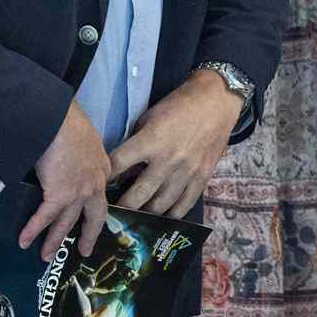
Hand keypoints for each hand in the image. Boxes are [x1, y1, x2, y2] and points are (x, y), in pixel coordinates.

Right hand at [23, 99, 109, 259]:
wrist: (59, 120)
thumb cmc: (68, 122)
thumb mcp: (83, 139)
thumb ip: (80, 155)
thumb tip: (66, 158)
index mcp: (102, 168)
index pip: (101, 195)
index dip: (96, 209)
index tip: (93, 220)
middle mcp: (96, 183)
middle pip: (94, 216)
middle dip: (88, 236)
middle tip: (84, 251)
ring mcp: (80, 192)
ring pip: (67, 223)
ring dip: (54, 241)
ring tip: (46, 256)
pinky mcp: (60, 194)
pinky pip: (44, 217)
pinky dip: (33, 229)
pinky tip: (24, 241)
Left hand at [109, 70, 240, 217]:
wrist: (217, 101)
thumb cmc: (179, 105)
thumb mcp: (150, 116)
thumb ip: (136, 141)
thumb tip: (124, 165)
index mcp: (151, 140)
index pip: (118, 165)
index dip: (105, 177)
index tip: (99, 185)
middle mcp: (168, 159)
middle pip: (138, 195)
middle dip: (122, 206)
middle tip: (115, 211)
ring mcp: (187, 171)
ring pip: (160, 205)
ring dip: (145, 212)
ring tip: (137, 214)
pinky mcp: (203, 176)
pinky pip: (185, 204)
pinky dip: (172, 214)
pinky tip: (163, 215)